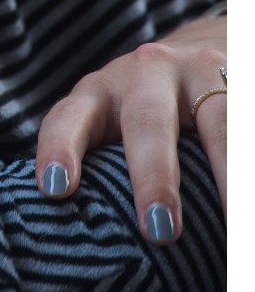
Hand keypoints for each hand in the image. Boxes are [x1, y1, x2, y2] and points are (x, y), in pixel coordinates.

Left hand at [34, 14, 224, 243]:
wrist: (196, 55)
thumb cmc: (140, 111)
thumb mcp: (112, 122)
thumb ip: (101, 161)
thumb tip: (95, 236)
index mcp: (98, 91)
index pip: (69, 118)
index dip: (59, 149)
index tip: (56, 188)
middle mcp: (144, 73)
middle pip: (146, 123)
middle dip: (152, 177)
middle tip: (158, 229)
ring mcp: (197, 71)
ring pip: (216, 122)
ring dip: (226, 174)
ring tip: (232, 224)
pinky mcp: (238, 77)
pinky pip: (244, 124)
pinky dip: (246, 165)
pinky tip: (245, 206)